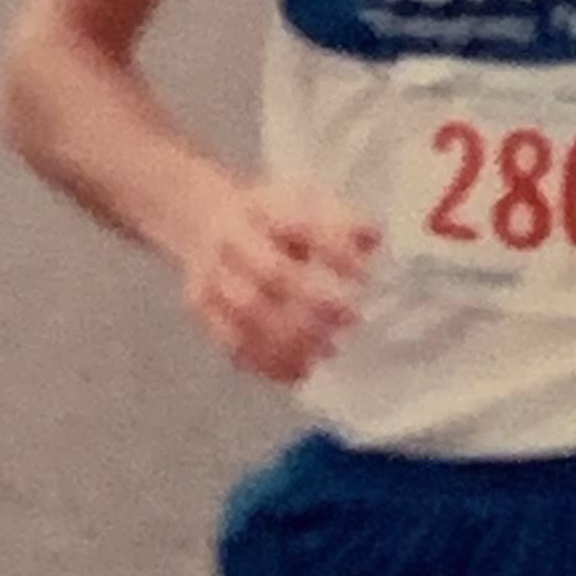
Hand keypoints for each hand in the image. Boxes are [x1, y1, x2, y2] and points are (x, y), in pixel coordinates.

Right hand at [177, 172, 378, 383]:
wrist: (209, 222)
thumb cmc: (274, 221)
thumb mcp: (310, 205)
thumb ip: (343, 223)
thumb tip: (373, 238)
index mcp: (262, 208)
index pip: (300, 226)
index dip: (335, 252)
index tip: (365, 273)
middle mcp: (231, 240)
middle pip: (271, 274)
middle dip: (316, 300)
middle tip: (351, 317)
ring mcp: (211, 275)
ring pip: (248, 315)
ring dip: (294, 338)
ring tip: (331, 349)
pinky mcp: (203, 309)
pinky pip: (233, 342)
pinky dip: (269, 362)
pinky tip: (301, 370)